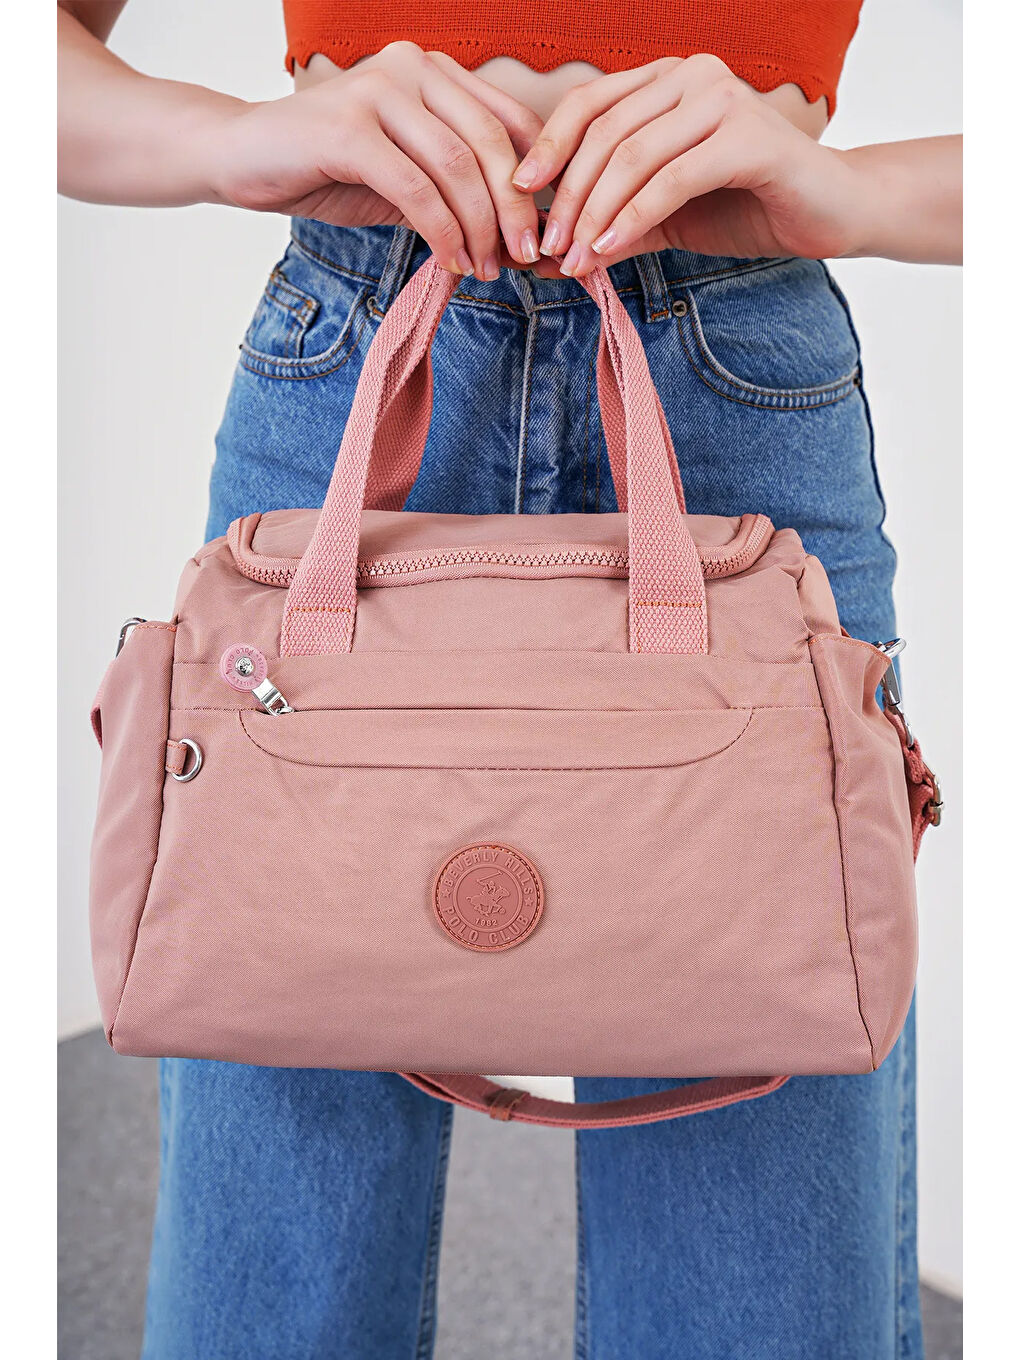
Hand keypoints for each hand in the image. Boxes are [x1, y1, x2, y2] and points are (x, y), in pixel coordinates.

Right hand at [206, 43, 542, 277]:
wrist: (243, 158)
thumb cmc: (328, 169)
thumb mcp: (406, 178)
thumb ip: (455, 194)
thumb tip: (516, 241)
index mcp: (432, 72)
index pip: (507, 122)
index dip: (533, 181)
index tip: (540, 232)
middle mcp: (410, 68)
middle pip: (491, 145)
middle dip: (514, 211)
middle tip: (521, 258)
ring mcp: (378, 92)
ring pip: (457, 168)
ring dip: (479, 228)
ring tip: (484, 268)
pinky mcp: (349, 129)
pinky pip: (414, 189)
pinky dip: (441, 232)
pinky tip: (450, 261)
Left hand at [511, 55, 871, 276]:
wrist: (828, 213)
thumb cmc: (746, 206)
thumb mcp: (664, 217)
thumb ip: (613, 225)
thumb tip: (552, 258)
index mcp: (667, 81)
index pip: (589, 104)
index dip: (548, 148)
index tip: (519, 197)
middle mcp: (692, 76)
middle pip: (604, 132)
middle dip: (568, 195)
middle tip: (547, 247)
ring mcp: (723, 99)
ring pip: (633, 155)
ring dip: (595, 212)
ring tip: (574, 258)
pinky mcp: (749, 137)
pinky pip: (672, 178)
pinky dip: (634, 217)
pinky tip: (611, 248)